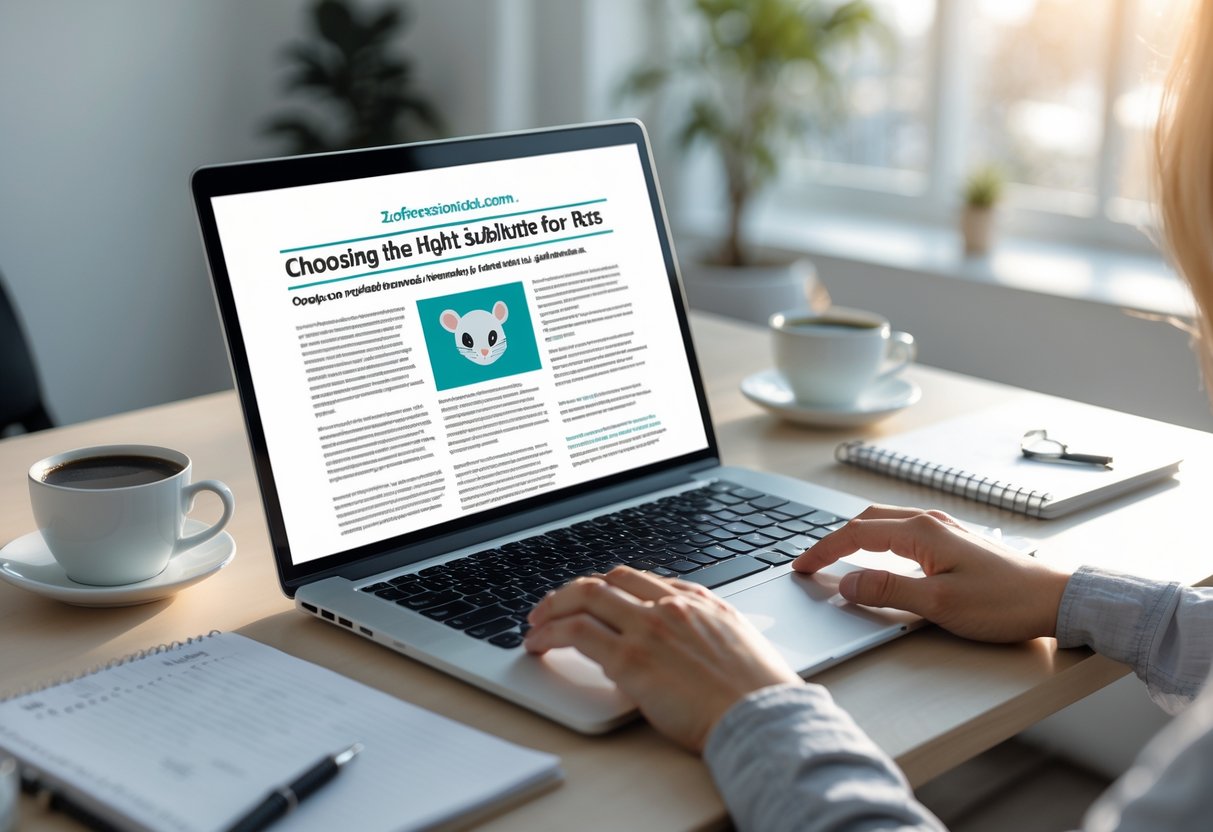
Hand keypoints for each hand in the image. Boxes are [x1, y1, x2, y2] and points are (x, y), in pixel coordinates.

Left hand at [524, 566, 801, 751]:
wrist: (762, 714)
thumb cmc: (756, 692)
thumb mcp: (736, 642)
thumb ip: (704, 630)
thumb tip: (679, 640)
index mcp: (697, 600)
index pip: (637, 578)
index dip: (605, 586)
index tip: (591, 598)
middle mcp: (669, 606)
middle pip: (606, 581)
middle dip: (571, 591)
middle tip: (552, 607)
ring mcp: (648, 629)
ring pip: (584, 598)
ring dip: (552, 608)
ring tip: (536, 625)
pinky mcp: (631, 659)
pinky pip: (576, 633)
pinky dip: (550, 633)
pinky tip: (539, 644)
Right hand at [793, 505, 1070, 642]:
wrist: (1056, 600)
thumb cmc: (1004, 602)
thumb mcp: (938, 604)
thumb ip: (887, 591)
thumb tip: (846, 584)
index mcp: (922, 531)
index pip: (856, 534)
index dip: (824, 550)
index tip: (801, 567)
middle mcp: (931, 522)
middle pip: (867, 520)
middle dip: (834, 539)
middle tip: (811, 562)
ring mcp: (945, 530)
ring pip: (885, 523)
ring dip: (855, 537)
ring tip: (835, 558)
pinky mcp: (955, 542)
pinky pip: (903, 532)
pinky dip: (878, 541)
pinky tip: (878, 557)